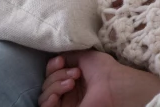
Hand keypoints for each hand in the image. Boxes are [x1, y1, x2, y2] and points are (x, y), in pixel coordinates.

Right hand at [39, 51, 159, 106]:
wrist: (114, 85)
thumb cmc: (103, 70)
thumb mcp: (83, 56)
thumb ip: (66, 56)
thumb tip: (56, 57)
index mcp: (71, 78)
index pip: (51, 73)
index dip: (52, 65)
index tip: (61, 60)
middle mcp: (67, 91)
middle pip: (47, 83)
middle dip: (57, 75)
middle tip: (75, 73)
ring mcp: (66, 103)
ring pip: (45, 94)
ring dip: (54, 85)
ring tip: (71, 82)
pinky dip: (47, 100)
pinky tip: (56, 95)